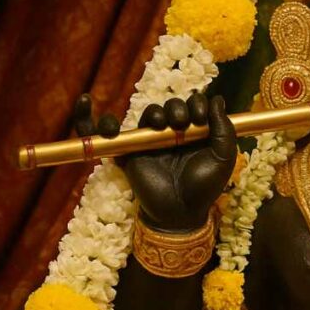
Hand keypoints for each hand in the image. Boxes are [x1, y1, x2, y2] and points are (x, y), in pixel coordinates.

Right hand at [73, 93, 236, 231]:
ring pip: (150, 113)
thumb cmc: (204, 186)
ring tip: (162, 123)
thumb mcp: (223, 156)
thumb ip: (224, 128)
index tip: (200, 118)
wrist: (181, 211)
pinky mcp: (131, 151)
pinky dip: (91, 118)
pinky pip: (108, 132)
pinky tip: (85, 101)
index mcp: (196, 132)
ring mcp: (152, 141)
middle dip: (177, 108)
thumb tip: (217, 98)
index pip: (194, 105)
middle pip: (172, 105)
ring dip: (157, 112)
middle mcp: (174, 133)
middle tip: (182, 123)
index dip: (197, 104)